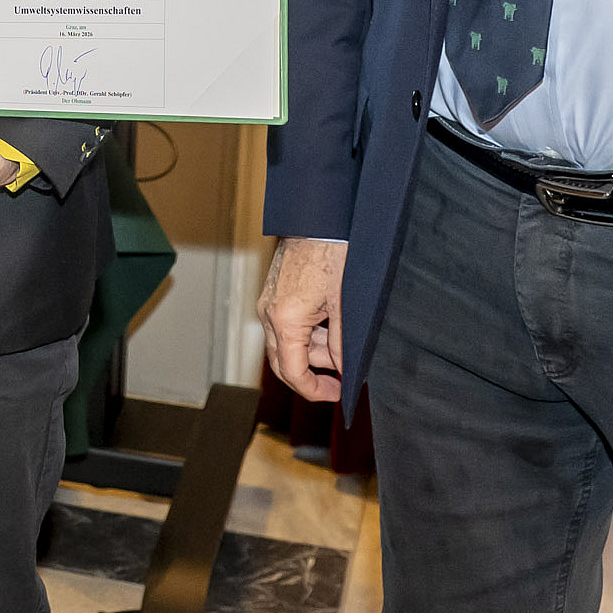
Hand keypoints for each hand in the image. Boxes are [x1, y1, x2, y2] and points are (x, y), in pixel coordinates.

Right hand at [259, 237, 348, 402]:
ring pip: (286, 344)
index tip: (337, 393)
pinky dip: (306, 335)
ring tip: (342, 348)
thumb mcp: (344, 306)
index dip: (315, 390)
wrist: (317, 220)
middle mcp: (268, 315)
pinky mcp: (273, 295)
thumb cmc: (331, 255)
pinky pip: (285, 327)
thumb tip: (344, 369)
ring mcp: (268, 304)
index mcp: (285, 321)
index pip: (293, 373)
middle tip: (339, 381)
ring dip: (313, 352)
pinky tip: (330, 329)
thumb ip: (341, 344)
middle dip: (312, 375)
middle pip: (283, 363)